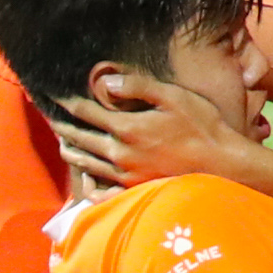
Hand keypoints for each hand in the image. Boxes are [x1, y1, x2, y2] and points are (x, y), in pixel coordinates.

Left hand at [53, 69, 256, 195]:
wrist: (222, 164)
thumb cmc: (201, 125)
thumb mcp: (172, 96)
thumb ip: (137, 87)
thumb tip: (104, 82)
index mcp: (127, 127)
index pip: (87, 112)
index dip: (68, 102)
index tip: (54, 95)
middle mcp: (119, 153)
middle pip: (81, 139)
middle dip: (63, 126)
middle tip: (50, 118)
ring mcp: (125, 175)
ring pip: (87, 164)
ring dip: (72, 151)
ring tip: (64, 143)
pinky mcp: (134, 189)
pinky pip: (102, 190)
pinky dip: (89, 184)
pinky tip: (86, 179)